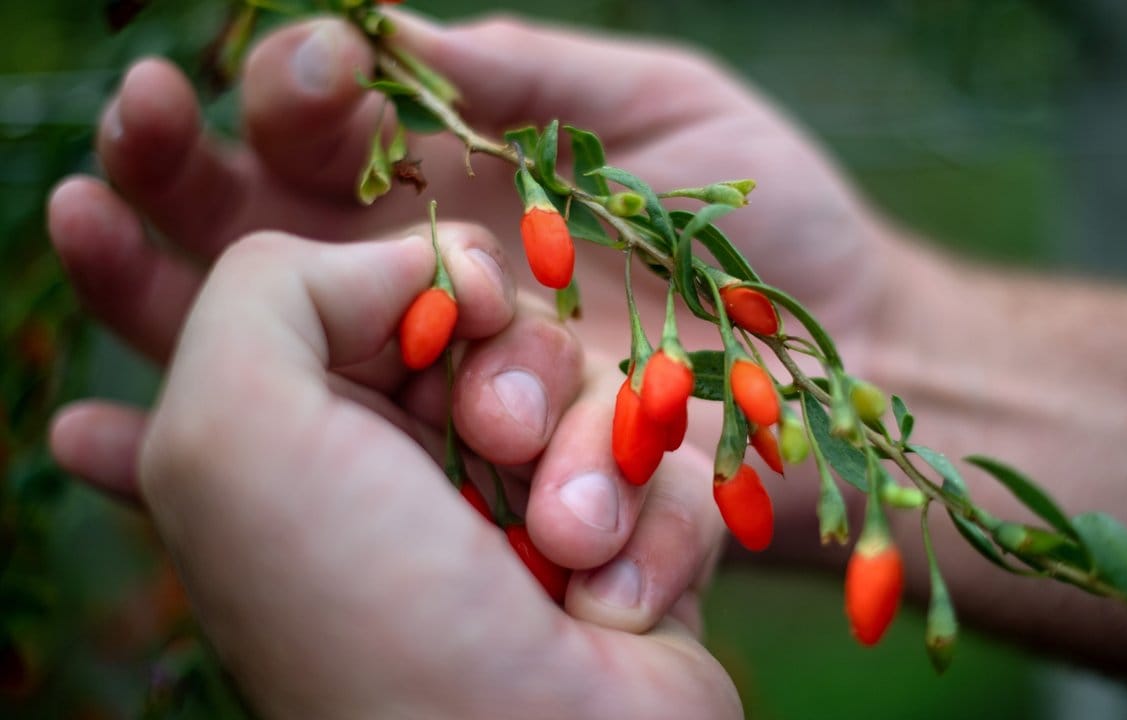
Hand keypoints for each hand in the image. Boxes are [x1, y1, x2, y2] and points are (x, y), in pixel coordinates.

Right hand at [48, 10, 890, 463]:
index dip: (290, 84)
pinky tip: (82, 438)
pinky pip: (304, 454)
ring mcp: (424, 373)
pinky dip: (180, 447)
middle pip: (254, 221)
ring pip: (256, 332)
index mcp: (460, 178)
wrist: (845, 364)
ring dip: (172, 291)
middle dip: (179, 166)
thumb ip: (524, 74)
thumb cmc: (767, 223)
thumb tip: (383, 24)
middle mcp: (417, 273)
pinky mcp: (448, 464)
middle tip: (139, 122)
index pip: (330, 123)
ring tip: (104, 229)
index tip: (308, 63)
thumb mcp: (654, 107)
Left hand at [137, 230, 738, 718]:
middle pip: (503, 326)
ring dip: (593, 459)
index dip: (417, 285)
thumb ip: (269, 287)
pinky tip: (613, 610)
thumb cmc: (370, 614)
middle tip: (495, 441)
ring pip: (599, 387)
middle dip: (513, 374)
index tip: (438, 318)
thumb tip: (422, 267)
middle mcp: (415, 472)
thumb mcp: (235, 432)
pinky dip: (655, 529)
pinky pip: (674, 466)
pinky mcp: (633, 548)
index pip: (380, 291)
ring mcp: (530, 512)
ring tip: (567, 548)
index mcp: (308, 439)